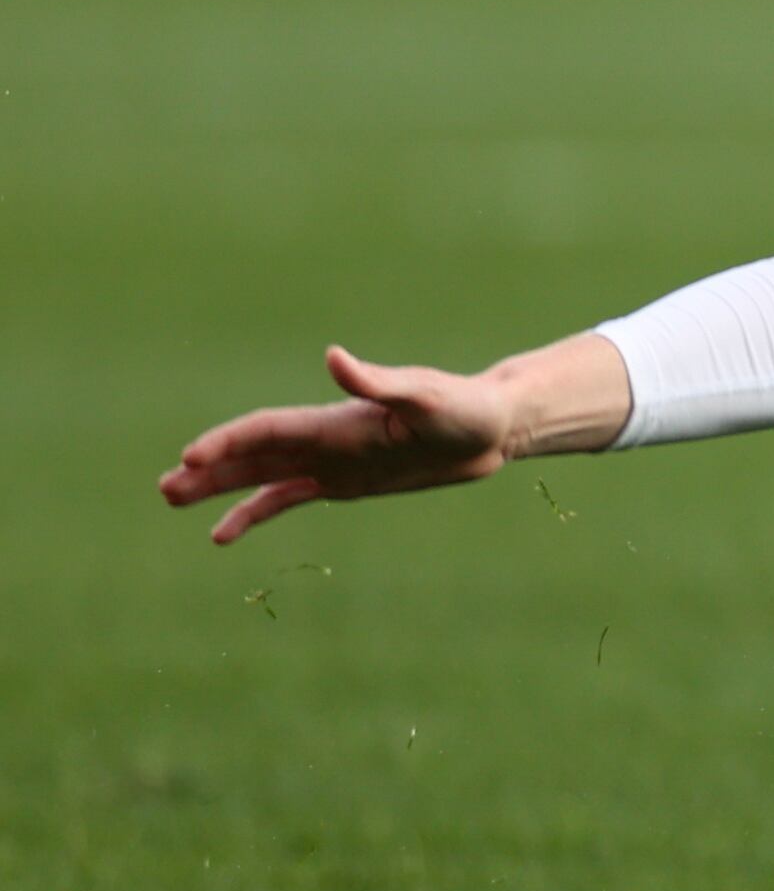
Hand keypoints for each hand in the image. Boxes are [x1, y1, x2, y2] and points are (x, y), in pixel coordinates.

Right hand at [161, 345, 525, 544]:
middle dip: (209, 469)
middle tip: (164, 489)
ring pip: (260, 475)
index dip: (229, 441)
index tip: (192, 458)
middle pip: (253, 454)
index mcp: (336, 421)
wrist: (491, 427)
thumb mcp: (426, 396)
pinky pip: (287, 498)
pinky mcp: (343, 483)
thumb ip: (378, 383)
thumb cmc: (464, 407)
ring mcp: (330, 461)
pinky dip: (253, 512)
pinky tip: (223, 532)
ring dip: (218, 488)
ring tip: (173, 500)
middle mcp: (324, 439)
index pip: (269, 430)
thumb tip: (334, 358)